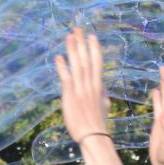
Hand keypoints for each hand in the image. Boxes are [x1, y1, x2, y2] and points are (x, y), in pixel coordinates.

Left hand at [55, 28, 111, 142]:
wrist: (92, 135)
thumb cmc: (98, 122)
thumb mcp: (105, 105)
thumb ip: (103, 92)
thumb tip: (102, 84)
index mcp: (99, 86)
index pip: (97, 62)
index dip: (94, 48)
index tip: (91, 36)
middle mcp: (90, 85)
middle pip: (86, 59)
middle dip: (82, 43)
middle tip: (78, 29)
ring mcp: (80, 90)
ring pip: (77, 65)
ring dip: (73, 50)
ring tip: (69, 36)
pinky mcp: (70, 96)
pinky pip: (66, 78)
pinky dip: (62, 67)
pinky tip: (59, 57)